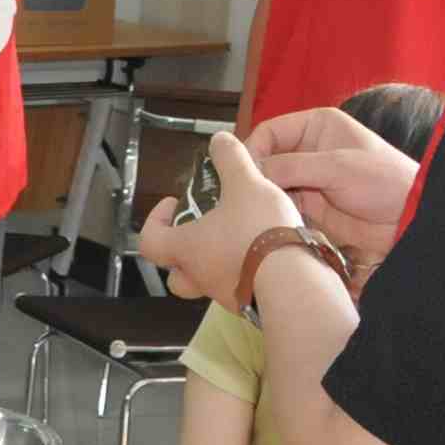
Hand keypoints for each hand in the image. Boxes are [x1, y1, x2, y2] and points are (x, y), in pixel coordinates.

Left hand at [134, 131, 301, 304]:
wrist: (295, 281)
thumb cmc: (259, 232)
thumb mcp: (246, 183)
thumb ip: (231, 159)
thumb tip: (219, 140)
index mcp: (186, 248)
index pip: (149, 241)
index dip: (155, 221)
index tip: (174, 204)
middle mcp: (200, 276)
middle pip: (175, 275)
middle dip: (183, 254)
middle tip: (203, 231)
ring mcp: (225, 295)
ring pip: (208, 282)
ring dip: (218, 262)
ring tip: (242, 237)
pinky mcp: (251, 305)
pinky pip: (240, 288)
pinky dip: (246, 272)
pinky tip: (267, 254)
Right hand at [251, 107, 418, 272]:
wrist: (411, 218)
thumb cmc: (384, 180)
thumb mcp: (336, 166)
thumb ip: (290, 166)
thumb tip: (249, 170)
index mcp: (316, 126)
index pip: (270, 131)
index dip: (252, 149)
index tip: (240, 171)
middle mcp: (308, 149)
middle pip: (266, 158)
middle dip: (254, 175)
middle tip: (239, 195)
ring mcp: (309, 178)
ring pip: (271, 184)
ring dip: (263, 196)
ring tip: (253, 210)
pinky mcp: (311, 206)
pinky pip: (282, 205)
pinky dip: (274, 212)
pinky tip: (269, 220)